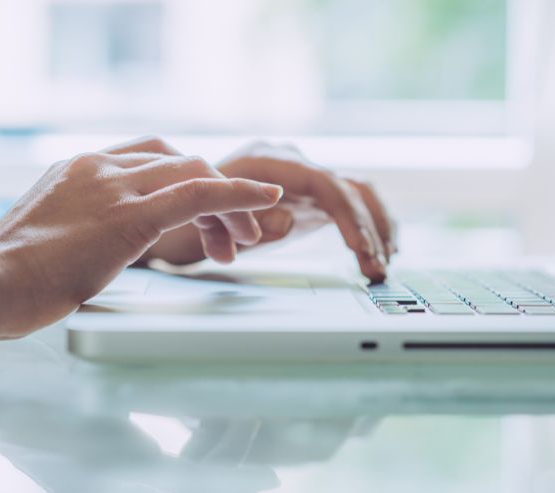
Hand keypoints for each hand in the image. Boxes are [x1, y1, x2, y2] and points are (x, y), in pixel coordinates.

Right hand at [0, 138, 281, 336]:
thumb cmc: (8, 276)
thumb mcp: (49, 239)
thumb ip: (79, 232)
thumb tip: (91, 257)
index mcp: (80, 168)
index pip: (151, 157)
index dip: (187, 180)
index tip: (205, 215)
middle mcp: (100, 166)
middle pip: (179, 161)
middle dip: (215, 193)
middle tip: (233, 238)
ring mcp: (115, 186)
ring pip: (195, 173)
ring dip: (231, 204)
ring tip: (246, 241)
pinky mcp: (131, 215)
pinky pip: (200, 192)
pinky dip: (238, 193)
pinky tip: (265, 199)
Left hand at [144, 141, 397, 282]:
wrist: (170, 208)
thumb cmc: (183, 213)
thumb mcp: (204, 221)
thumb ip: (246, 218)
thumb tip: (288, 218)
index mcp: (267, 161)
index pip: (323, 183)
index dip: (346, 216)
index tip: (359, 248)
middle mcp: (290, 164)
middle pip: (348, 187)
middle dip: (369, 228)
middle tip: (376, 267)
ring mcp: (301, 180)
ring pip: (356, 193)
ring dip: (376, 228)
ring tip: (384, 265)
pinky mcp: (306, 199)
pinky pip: (348, 205)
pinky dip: (367, 227)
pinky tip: (382, 251)